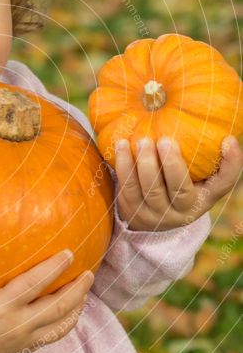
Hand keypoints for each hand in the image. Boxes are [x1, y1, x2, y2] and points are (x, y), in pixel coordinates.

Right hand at [0, 244, 93, 352]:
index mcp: (0, 311)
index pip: (34, 286)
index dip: (53, 269)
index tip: (69, 253)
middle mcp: (17, 326)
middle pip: (58, 307)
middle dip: (76, 289)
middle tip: (89, 272)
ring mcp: (23, 340)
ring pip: (60, 325)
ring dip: (76, 306)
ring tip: (85, 290)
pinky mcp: (23, 349)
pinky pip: (53, 337)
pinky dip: (67, 324)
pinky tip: (70, 312)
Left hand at [115, 135, 242, 230]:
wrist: (151, 216)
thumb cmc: (181, 187)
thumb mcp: (199, 180)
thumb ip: (209, 161)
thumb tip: (226, 136)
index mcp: (202, 200)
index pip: (223, 184)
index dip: (230, 164)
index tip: (228, 140)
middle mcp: (181, 212)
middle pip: (179, 189)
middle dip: (171, 164)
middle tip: (164, 140)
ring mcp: (155, 215)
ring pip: (150, 190)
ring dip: (144, 163)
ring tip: (141, 141)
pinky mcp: (133, 211)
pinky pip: (128, 188)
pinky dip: (124, 166)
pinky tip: (122, 145)